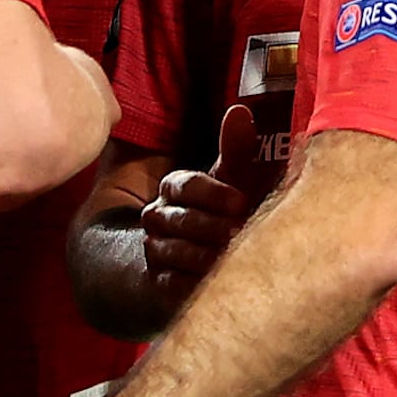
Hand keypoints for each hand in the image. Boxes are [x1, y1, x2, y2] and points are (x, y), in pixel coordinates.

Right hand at [141, 106, 272, 311]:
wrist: (191, 257)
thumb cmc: (219, 213)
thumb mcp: (229, 182)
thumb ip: (235, 150)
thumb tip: (240, 111)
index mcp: (174, 188)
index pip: (185, 185)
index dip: (212, 193)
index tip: (241, 203)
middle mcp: (158, 217)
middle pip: (179, 219)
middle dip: (210, 227)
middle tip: (239, 234)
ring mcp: (155, 250)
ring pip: (172, 251)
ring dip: (202, 257)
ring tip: (230, 261)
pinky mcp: (159, 283)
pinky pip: (170, 284)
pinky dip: (192, 284)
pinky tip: (216, 284)